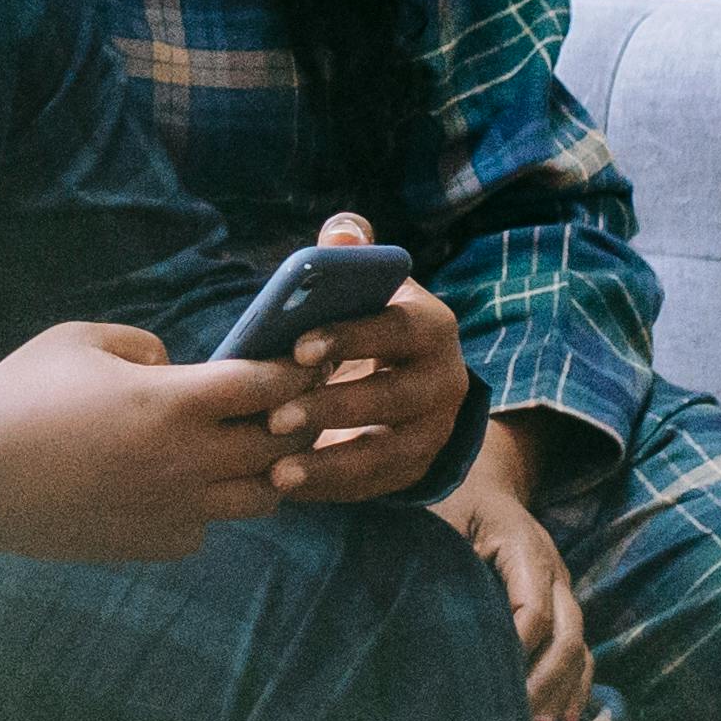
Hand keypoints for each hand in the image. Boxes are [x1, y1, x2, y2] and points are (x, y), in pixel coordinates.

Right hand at [0, 322, 304, 573]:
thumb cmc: (20, 397)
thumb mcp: (78, 340)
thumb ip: (141, 344)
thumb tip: (173, 365)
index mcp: (176, 402)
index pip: (269, 385)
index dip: (294, 370)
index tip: (300, 362)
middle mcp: (190, 460)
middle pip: (282, 445)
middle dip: (294, 421)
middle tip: (286, 408)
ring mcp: (178, 509)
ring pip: (262, 497)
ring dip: (261, 471)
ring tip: (239, 453)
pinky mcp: (157, 543)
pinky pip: (207, 527)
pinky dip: (206, 507)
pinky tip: (175, 488)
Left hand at [254, 214, 468, 508]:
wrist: (411, 379)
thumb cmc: (370, 324)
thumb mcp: (368, 289)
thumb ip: (352, 256)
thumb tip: (340, 232)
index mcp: (430, 327)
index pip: (395, 329)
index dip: (350, 336)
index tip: (298, 346)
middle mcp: (444, 381)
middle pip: (392, 398)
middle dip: (333, 408)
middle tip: (276, 419)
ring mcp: (434, 431)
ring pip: (387, 453)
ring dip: (331, 464)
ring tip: (279, 472)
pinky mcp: (416, 468)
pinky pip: (375, 486)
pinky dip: (331, 489)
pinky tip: (287, 487)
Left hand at [442, 467, 594, 720]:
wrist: (478, 479)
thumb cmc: (445, 501)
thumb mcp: (434, 520)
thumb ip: (427, 559)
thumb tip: (404, 614)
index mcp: (523, 546)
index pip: (532, 611)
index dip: (515, 652)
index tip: (489, 686)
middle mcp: (552, 571)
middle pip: (566, 636)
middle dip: (544, 685)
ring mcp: (561, 592)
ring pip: (578, 650)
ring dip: (562, 696)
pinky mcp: (560, 609)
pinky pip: (580, 654)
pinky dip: (575, 691)